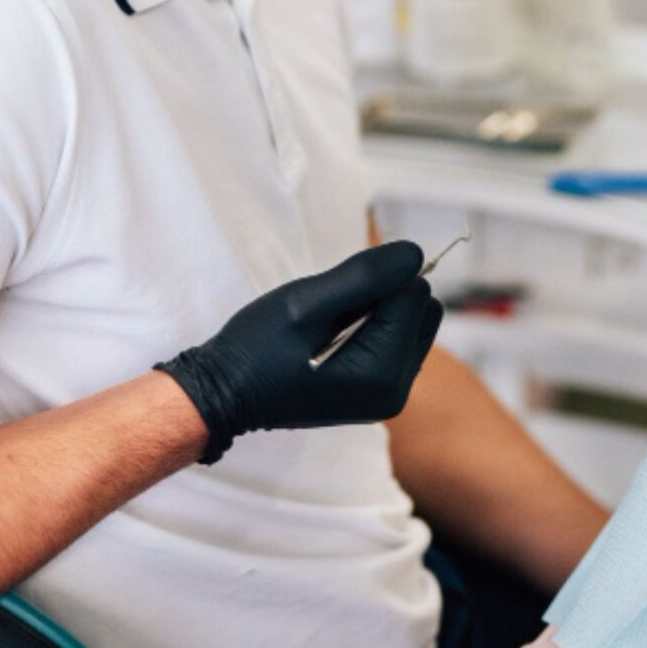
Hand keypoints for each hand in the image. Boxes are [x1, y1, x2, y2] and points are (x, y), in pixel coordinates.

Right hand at [157, 241, 443, 462]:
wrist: (224, 394)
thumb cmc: (256, 349)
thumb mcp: (304, 303)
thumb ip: (365, 276)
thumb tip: (416, 253)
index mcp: (384, 374)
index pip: (414, 292)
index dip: (375, 280)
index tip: (332, 298)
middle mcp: (397, 390)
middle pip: (422, 306)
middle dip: (384, 295)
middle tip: (331, 312)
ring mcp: (390, 393)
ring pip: (413, 319)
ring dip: (378, 309)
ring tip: (330, 327)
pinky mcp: (380, 390)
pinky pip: (397, 337)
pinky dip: (373, 326)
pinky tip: (334, 338)